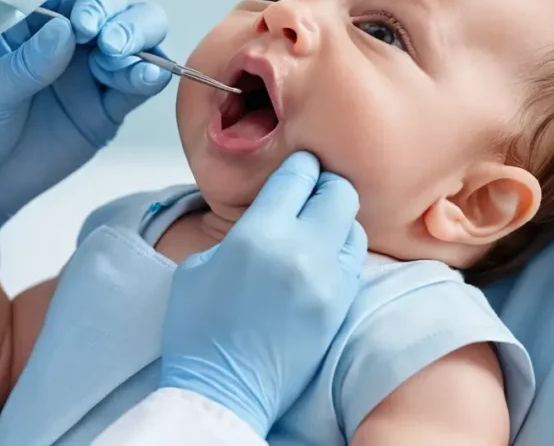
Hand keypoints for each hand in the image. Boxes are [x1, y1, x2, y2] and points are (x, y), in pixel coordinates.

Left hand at [0, 0, 172, 257]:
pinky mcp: (108, 111)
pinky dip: (149, 78)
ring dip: (142, 44)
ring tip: (122, 62)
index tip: (84, 27)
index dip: (91, 2)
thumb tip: (67, 31)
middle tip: (111, 44)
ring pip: (138, 43)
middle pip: (119, 9)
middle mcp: (70, 41)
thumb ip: (26, 64)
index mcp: (34, 23)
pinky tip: (148, 78)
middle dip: (125, 19)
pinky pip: (137, 88)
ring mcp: (92, 75)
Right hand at [159, 151, 367, 435]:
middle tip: (312, 191)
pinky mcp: (340, 307)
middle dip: (325, 186)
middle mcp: (300, 251)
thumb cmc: (199, 327)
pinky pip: (354, 262)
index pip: (298, 176)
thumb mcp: (199, 264)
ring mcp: (327, 281)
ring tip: (317, 228)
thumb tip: (265, 212)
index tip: (300, 164)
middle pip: (338, 193)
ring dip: (336, 220)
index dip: (300, 164)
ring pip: (353, 226)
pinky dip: (341, 252)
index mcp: (258, 234)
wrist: (222, 388)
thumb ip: (238, 230)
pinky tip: (322, 259)